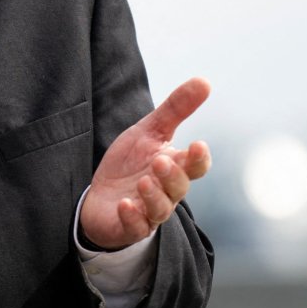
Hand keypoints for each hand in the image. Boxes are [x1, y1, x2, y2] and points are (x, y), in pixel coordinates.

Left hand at [80, 77, 212, 249]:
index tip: (197, 144)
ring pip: (161, 209)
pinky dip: (132, 217)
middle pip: (179, 187)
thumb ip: (176, 109)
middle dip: (172, 175)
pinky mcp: (129, 227)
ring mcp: (149, 211)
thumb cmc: (131, 163)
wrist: (101, 197)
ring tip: (143, 181)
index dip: (198, 158)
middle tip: (160, 160)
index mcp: (175, 167)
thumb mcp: (149, 131)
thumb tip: (205, 80)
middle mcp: (167, 192)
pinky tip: (125, 205)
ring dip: (153, 196)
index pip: (195, 166)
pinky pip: (136, 227)